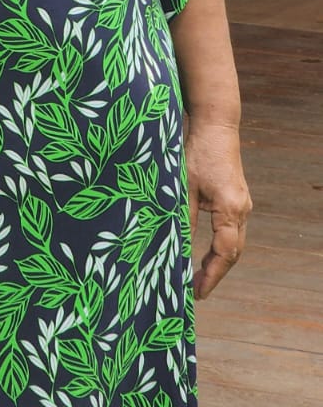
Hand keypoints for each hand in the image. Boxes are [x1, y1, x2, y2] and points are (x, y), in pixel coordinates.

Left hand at [185, 119, 251, 298]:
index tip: (198, 293)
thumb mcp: (185, 186)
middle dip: (215, 273)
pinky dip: (220, 246)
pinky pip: (232, 231)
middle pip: (233, 253)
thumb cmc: (198, 151)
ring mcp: (242, 204)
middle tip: (196, 290)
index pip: (224, 253)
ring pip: (234, 243)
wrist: (216, 124)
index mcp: (229, 208)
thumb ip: (184, 217)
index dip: (211, 275)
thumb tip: (175, 246)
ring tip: (199, 277)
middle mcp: (241, 209)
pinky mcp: (237, 198)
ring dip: (219, 261)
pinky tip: (206, 252)